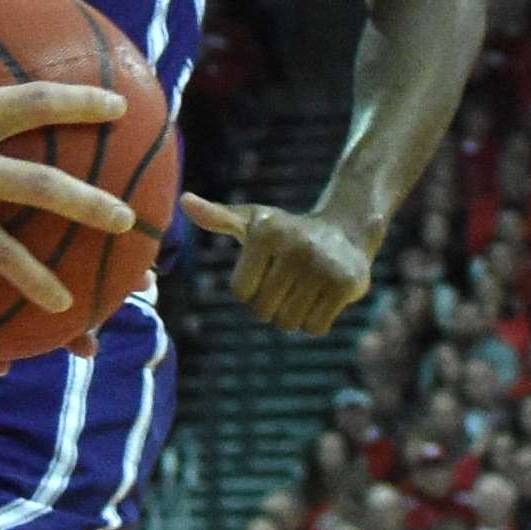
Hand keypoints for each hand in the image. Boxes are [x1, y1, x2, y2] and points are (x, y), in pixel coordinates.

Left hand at [183, 194, 375, 336]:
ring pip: (289, 323)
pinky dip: (315, 323)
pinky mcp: (346, 284)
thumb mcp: (252, 220)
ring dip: (294, 316)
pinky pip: (314, 328)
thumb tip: (184, 201)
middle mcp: (295, 247)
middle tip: (290, 282)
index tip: (268, 269)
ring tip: (305, 289)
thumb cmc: (287, 232)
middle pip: (264, 311)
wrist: (345, 232)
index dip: (252, 289)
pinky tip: (322, 297)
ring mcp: (323, 266)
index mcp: (265, 233)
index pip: (241, 292)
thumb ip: (216, 216)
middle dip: (273, 305)